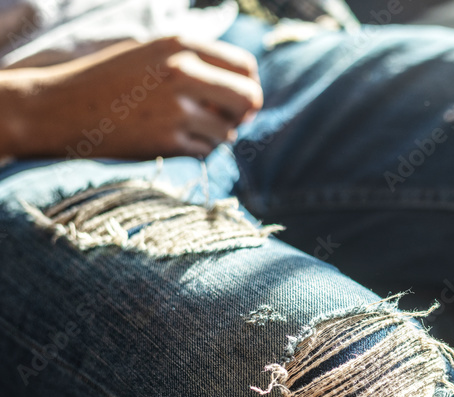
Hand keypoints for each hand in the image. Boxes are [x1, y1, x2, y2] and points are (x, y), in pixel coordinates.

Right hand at [3, 36, 263, 158]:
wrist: (61, 107)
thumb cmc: (111, 81)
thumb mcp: (153, 54)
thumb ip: (197, 64)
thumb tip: (247, 89)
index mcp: (181, 45)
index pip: (245, 67)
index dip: (248, 86)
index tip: (238, 100)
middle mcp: (183, 72)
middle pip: (249, 98)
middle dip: (243, 114)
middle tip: (225, 121)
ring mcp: (176, 107)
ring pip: (228, 131)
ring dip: (215, 136)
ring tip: (184, 129)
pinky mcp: (168, 140)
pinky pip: (205, 152)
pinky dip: (195, 150)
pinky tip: (170, 141)